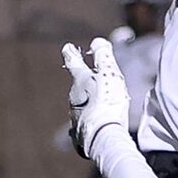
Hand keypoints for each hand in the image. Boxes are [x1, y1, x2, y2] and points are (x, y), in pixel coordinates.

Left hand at [63, 37, 129, 161]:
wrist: (103, 137)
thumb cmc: (108, 103)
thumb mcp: (109, 74)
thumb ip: (103, 56)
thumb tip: (97, 41)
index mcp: (80, 81)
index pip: (74, 62)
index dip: (71, 53)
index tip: (68, 47)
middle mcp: (74, 97)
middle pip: (78, 86)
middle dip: (85, 83)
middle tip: (94, 79)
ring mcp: (75, 117)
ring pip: (81, 106)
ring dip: (89, 104)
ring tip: (101, 106)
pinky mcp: (80, 134)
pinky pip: (84, 125)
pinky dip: (90, 122)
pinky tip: (96, 127)